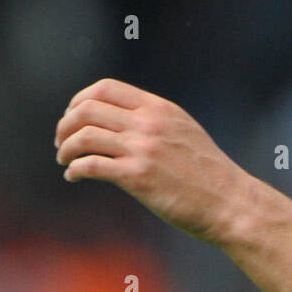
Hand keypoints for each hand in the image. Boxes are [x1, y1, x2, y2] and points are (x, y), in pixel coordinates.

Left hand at [55, 78, 252, 244]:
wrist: (230, 203)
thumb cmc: (208, 175)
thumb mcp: (184, 133)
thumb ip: (156, 122)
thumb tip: (124, 123)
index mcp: (159, 108)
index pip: (105, 88)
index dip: (80, 100)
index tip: (73, 117)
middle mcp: (149, 124)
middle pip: (87, 109)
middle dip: (66, 125)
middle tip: (61, 143)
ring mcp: (143, 149)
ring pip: (84, 135)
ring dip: (66, 148)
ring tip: (64, 161)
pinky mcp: (138, 178)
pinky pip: (92, 165)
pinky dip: (75, 169)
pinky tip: (73, 177)